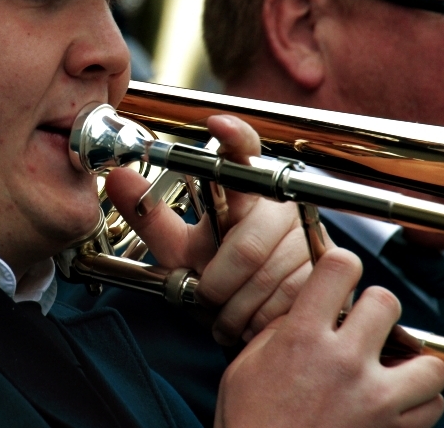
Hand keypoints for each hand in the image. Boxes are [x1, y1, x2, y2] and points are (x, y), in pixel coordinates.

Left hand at [104, 114, 319, 343]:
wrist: (257, 317)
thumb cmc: (217, 276)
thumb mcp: (178, 249)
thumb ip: (148, 215)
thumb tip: (115, 177)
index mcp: (244, 191)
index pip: (244, 152)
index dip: (235, 138)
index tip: (218, 124)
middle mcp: (279, 206)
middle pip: (247, 246)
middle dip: (218, 283)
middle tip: (207, 294)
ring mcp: (308, 234)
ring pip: (266, 278)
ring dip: (236, 306)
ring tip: (227, 309)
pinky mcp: (327, 266)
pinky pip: (288, 297)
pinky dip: (259, 318)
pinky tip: (251, 318)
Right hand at [215, 248, 443, 427]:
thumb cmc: (249, 424)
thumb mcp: (245, 366)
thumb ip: (278, 331)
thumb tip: (304, 311)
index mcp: (303, 338)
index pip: (340, 268)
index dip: (342, 266)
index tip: (340, 278)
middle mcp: (344, 362)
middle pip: (387, 303)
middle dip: (377, 310)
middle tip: (365, 326)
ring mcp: (375, 400)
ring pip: (427, 362)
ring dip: (411, 363)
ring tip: (390, 370)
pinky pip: (432, 407)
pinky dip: (419, 402)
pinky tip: (394, 402)